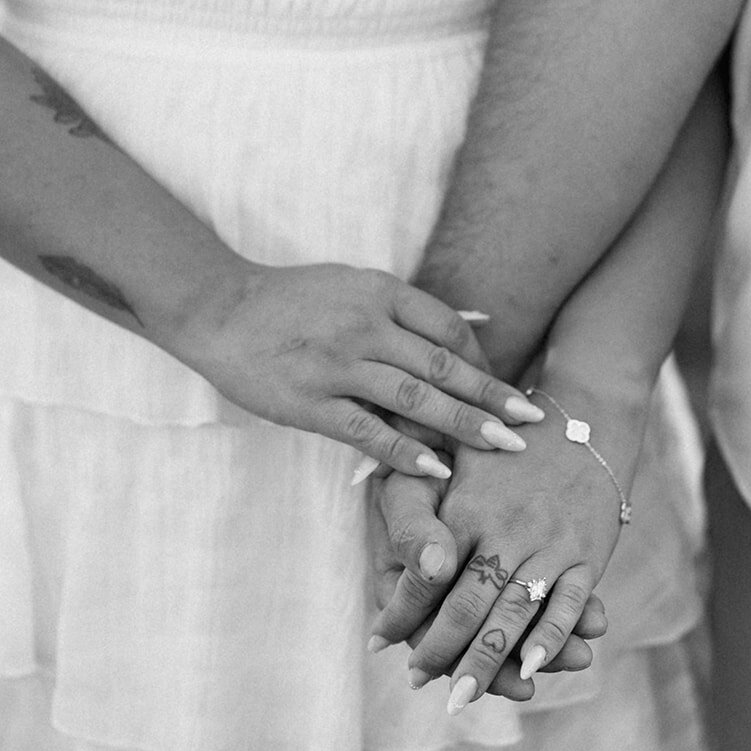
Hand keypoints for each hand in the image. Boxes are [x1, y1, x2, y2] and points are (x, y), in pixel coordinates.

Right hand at [172, 259, 542, 476]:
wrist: (218, 308)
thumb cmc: (290, 299)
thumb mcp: (351, 284)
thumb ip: (399, 309)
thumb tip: (463, 331)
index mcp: (379, 292)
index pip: (448, 328)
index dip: (482, 360)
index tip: (502, 388)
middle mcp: (364, 326)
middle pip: (444, 365)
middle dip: (493, 397)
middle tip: (531, 423)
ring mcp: (337, 364)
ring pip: (415, 399)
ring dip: (465, 425)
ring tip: (503, 447)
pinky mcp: (310, 402)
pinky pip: (368, 431)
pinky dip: (406, 450)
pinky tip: (437, 467)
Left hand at [369, 375, 644, 705]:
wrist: (586, 416)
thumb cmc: (509, 443)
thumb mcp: (457, 453)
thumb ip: (426, 501)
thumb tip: (391, 531)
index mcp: (468, 507)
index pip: (427, 574)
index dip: (400, 612)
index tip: (379, 642)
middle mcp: (508, 529)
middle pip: (468, 604)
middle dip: (440, 649)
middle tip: (418, 681)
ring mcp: (550, 543)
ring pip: (514, 613)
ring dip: (487, 661)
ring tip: (461, 696)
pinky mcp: (586, 553)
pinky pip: (567, 603)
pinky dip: (551, 638)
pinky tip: (531, 670)